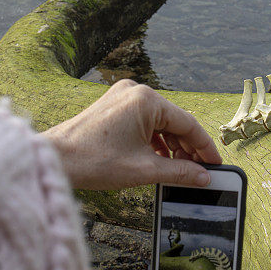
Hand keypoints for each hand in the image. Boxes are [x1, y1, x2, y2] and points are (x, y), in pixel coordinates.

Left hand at [43, 80, 221, 189]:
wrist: (55, 159)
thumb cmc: (93, 161)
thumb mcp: (144, 170)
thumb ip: (180, 172)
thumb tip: (203, 177)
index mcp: (146, 100)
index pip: (188, 124)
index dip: (205, 147)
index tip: (215, 165)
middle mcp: (135, 91)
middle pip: (174, 121)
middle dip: (188, 148)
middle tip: (200, 172)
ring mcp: (122, 97)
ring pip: (159, 122)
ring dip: (171, 146)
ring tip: (181, 170)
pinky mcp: (113, 106)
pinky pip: (144, 122)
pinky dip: (155, 141)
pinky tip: (160, 159)